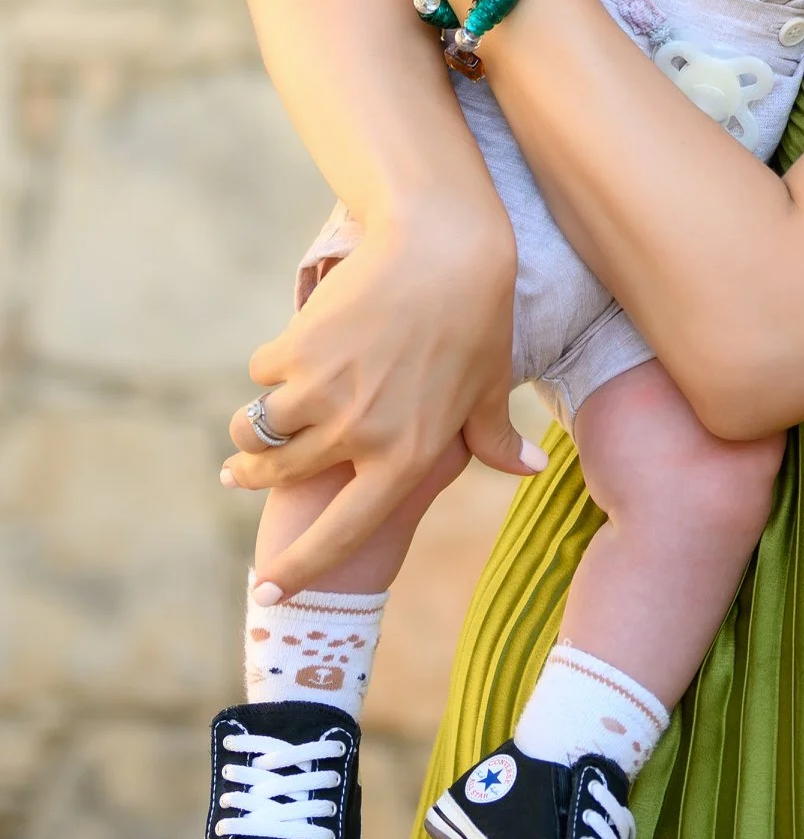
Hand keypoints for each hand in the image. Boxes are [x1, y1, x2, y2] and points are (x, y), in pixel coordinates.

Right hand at [220, 198, 537, 596]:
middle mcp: (360, 436)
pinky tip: (288, 354)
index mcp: (407, 459)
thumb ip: (494, 437)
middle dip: (251, 478)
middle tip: (237, 474)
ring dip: (250, 429)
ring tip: (249, 426)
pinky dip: (272, 367)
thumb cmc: (478, 316)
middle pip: (282, 476)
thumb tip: (532, 469)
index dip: (301, 571)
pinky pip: (266, 371)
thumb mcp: (489, 384)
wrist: (444, 244)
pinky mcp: (298, 350)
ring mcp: (324, 395)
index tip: (269, 593)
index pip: (343, 536)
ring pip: (259, 429)